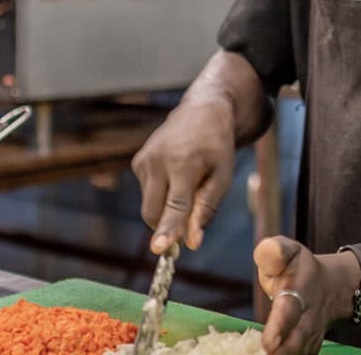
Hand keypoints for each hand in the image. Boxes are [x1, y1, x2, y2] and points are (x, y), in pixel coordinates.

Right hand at [131, 98, 236, 253]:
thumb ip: (206, 209)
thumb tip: (192, 243)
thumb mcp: (222, 175)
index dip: (168, 229)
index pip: (175, 204)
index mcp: (183, 163)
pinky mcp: (137, 161)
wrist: (201, 110)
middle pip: (153, 212)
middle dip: (165, 227)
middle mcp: (157, 160)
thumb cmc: (217, 146)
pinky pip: (148, 192)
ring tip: (189, 184)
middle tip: (185, 236)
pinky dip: (162, 194)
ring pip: (149, 205)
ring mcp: (144, 159)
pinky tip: (176, 175)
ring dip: (166, 208)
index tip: (158, 249)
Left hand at [254, 237, 360, 354]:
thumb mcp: (289, 251)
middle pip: (298, 340)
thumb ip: (275, 251)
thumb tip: (267, 253)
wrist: (332, 287)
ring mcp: (312, 336)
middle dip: (284, 352)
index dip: (280, 326)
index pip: (290, 309)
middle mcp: (308, 317)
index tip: (269, 343)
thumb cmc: (298, 269)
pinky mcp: (310, 348)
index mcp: (300, 290)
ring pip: (302, 352)